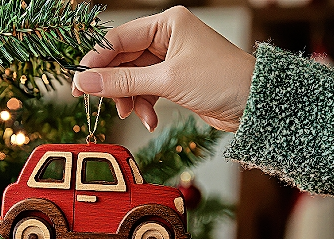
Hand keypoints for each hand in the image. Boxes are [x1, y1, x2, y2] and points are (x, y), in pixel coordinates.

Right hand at [72, 6, 254, 131]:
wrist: (255, 105)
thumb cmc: (222, 81)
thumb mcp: (167, 80)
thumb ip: (123, 82)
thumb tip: (86, 82)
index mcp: (167, 23)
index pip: (118, 39)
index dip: (96, 61)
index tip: (78, 82)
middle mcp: (167, 38)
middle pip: (123, 60)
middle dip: (113, 84)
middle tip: (94, 101)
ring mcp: (170, 60)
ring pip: (133, 78)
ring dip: (130, 99)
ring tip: (132, 114)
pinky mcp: (174, 80)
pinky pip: (147, 90)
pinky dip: (144, 105)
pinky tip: (150, 120)